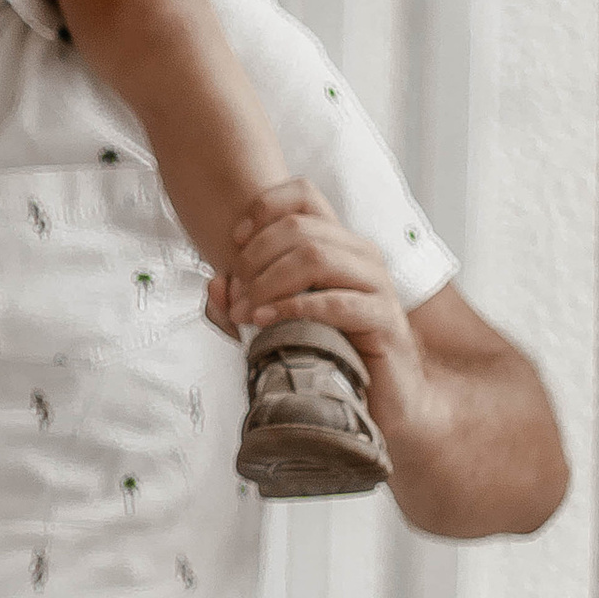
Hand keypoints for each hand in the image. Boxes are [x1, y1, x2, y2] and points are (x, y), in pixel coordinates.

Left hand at [211, 179, 429, 438]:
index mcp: (337, 244)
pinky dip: (294, 308)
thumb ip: (237, 303)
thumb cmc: (326, 356)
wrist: (379, 403)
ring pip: (316, 257)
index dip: (263, 209)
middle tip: (234, 297)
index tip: (233, 243)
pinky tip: (266, 323)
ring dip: (269, 283)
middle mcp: (360, 255)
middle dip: (254, 259)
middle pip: (299, 228)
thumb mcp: (269, 326)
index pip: (304, 195)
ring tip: (245, 313)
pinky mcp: (384, 320)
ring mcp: (376, 285)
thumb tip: (215, 285)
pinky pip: (336, 301)